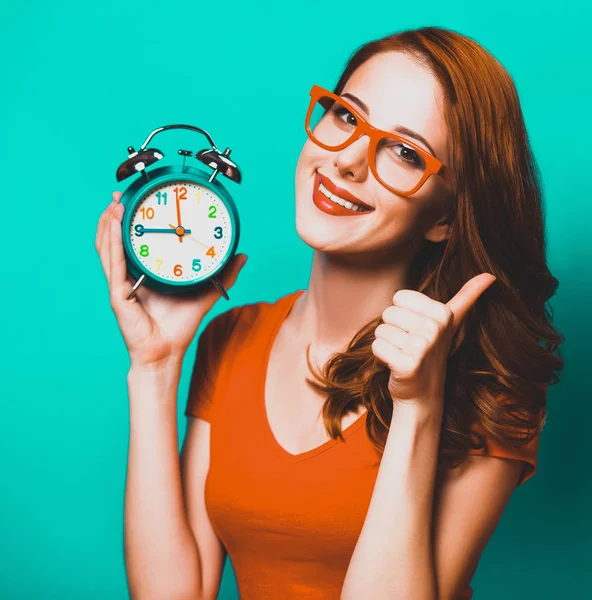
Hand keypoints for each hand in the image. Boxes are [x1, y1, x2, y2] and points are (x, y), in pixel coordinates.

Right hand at [95, 191, 247, 368]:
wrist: (168, 352)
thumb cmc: (180, 326)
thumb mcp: (205, 291)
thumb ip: (223, 273)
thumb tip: (242, 255)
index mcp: (145, 274)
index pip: (134, 243)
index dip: (133, 222)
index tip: (137, 199)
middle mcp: (129, 276)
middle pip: (115, 241)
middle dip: (115, 217)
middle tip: (121, 194)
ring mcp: (120, 285)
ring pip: (109, 249)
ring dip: (109, 225)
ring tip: (115, 204)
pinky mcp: (118, 295)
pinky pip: (114, 265)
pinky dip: (112, 243)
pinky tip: (114, 226)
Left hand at [371, 274, 496, 409]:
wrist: (423, 391)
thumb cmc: (431, 350)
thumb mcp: (450, 322)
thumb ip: (466, 297)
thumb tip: (489, 275)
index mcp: (443, 313)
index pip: (399, 297)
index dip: (402, 314)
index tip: (416, 329)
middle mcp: (434, 329)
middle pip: (388, 313)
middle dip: (393, 329)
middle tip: (408, 344)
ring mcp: (422, 348)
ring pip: (381, 330)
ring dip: (388, 344)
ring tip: (403, 354)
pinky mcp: (407, 365)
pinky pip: (377, 347)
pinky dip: (381, 357)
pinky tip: (396, 365)